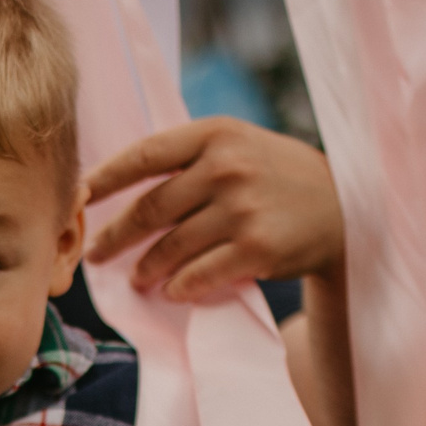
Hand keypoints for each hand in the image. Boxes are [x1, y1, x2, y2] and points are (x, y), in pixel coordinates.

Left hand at [84, 117, 343, 300]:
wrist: (348, 208)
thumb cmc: (279, 177)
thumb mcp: (240, 146)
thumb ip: (190, 157)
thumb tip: (118, 181)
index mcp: (216, 134)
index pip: (144, 155)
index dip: (104, 178)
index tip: (77, 197)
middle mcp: (227, 168)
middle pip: (150, 207)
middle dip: (115, 235)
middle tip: (95, 252)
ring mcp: (242, 210)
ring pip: (171, 246)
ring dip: (145, 267)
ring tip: (136, 277)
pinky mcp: (257, 250)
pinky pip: (199, 275)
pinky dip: (179, 286)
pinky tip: (171, 290)